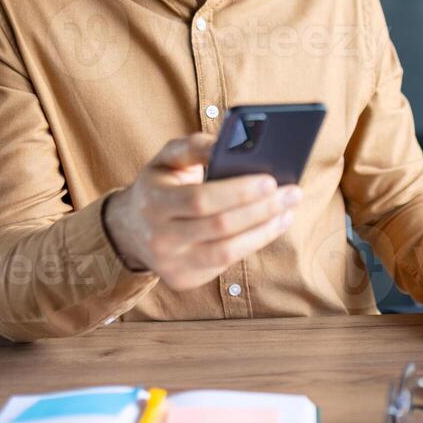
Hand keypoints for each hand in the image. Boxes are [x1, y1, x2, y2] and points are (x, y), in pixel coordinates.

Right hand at [103, 133, 301, 290]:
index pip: (201, 199)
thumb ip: (196, 146)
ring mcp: (171, 264)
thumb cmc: (160, 184)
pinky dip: (253, 244)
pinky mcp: (183, 280)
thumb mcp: (168, 159)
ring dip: (265, 231)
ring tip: (288, 211)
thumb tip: (232, 142)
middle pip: (220, 227)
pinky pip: (225, 265)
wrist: (129, 228)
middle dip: (262, 209)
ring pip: (227, 252)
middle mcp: (159, 237)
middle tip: (293, 193)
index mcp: (154, 201)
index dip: (238, 192)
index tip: (271, 180)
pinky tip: (272, 226)